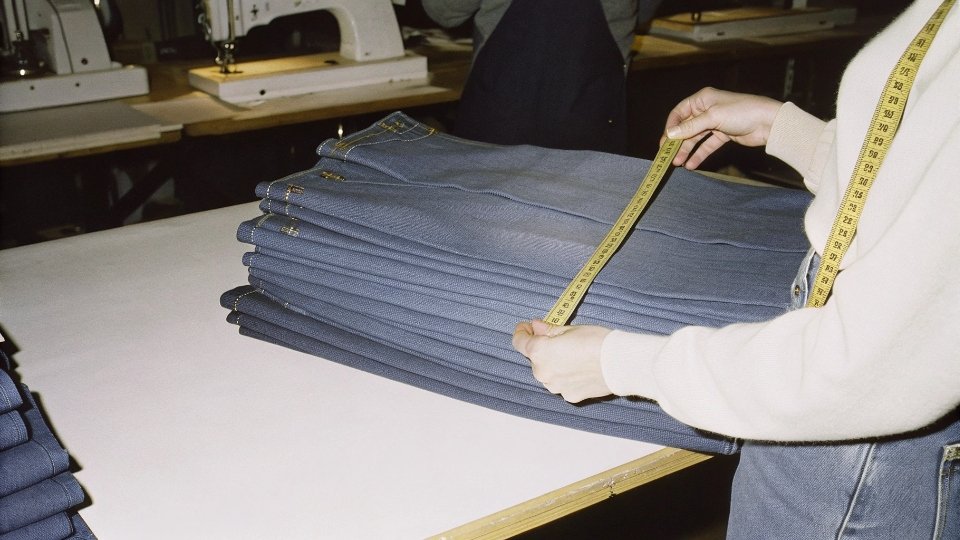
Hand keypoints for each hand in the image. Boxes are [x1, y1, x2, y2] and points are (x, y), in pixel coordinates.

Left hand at [512, 320, 612, 402]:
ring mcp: (555, 386)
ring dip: (555, 364)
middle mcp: (542, 372)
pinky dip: (567, 376)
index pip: (519, 341)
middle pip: (535, 358)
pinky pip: (562, 383)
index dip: (522, 332)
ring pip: (548, 373)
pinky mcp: (569, 396)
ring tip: (575, 355)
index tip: (527, 327)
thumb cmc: (596, 342)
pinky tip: (582, 368)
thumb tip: (536, 326)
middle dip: (543, 349)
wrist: (619, 363)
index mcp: (539, 352)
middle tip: (560, 339)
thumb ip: (548, 330)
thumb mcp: (570, 329)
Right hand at [663, 87, 782, 169]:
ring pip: (695, 138)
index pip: (679, 112)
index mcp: (702, 99)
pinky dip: (699, 154)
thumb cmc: (741, 112)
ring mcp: (715, 123)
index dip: (670, 127)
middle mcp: (707, 109)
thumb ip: (690, 127)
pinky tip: (691, 164)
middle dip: (676, 142)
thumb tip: (670, 134)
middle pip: (686, 127)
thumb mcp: (713, 118)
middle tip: (667, 156)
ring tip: (677, 163)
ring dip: (686, 150)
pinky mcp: (723, 135)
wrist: (768, 122)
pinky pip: (707, 145)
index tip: (664, 142)